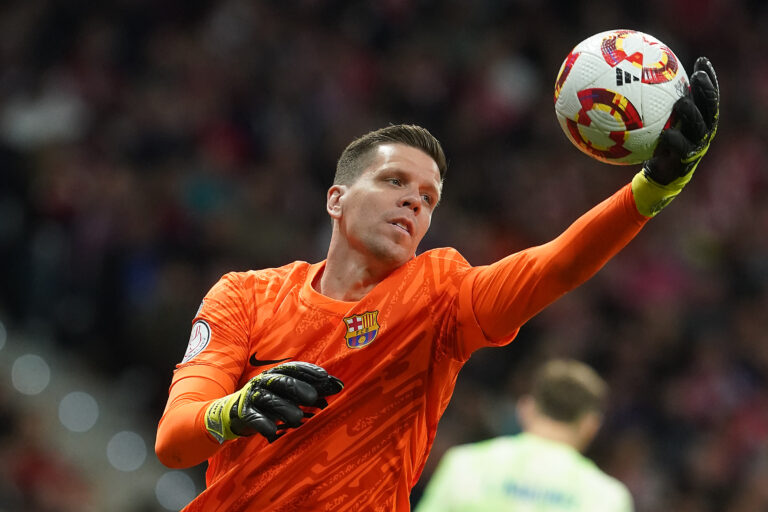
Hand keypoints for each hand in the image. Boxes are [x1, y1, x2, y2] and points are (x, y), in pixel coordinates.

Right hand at [205, 361, 343, 442]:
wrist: (234, 413)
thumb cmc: (270, 401)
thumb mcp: (289, 393)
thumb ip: (312, 389)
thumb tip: (339, 386)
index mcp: (276, 374)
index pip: (293, 368)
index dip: (308, 371)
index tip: (324, 377)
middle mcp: (264, 381)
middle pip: (282, 381)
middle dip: (298, 387)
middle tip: (313, 397)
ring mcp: (253, 396)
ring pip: (270, 399)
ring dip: (285, 408)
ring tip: (297, 418)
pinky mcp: (244, 412)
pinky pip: (255, 417)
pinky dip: (264, 424)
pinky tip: (273, 431)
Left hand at [631, 57, 719, 215]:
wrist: (656, 176)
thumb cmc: (652, 144)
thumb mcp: (650, 123)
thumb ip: (647, 104)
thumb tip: (624, 81)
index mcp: (697, 119)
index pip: (706, 95)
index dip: (709, 78)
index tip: (702, 60)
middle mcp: (700, 131)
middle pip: (709, 108)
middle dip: (706, 91)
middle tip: (697, 76)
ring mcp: (695, 147)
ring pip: (699, 128)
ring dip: (692, 114)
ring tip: (682, 102)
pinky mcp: (684, 162)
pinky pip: (680, 149)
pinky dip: (673, 141)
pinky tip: (665, 135)